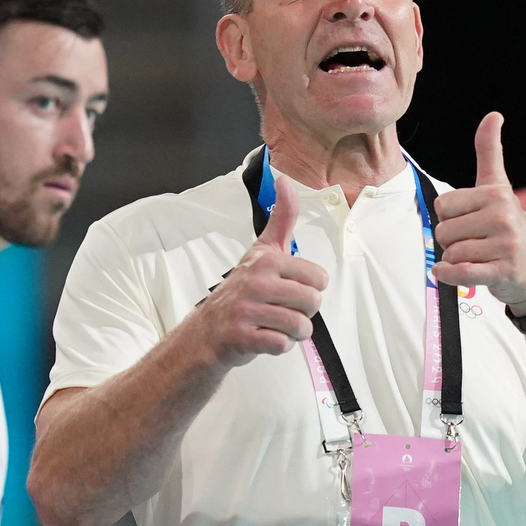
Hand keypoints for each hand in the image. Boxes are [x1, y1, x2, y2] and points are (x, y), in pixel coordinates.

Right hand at [193, 175, 327, 367]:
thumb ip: (282, 218)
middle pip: (313, 302)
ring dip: (293, 332)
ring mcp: (246, 309)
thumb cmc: (241, 291)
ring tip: (275, 325)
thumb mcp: (263, 250)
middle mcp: (255, 280)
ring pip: (300, 326)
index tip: (289, 288)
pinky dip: (278, 346)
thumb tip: (284, 179)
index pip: (319, 278)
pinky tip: (263, 338)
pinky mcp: (241, 336)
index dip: (310, 289)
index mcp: (266, 259)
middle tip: (282, 310)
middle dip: (304, 312)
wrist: (206, 332)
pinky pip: (282, 345)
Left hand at [430, 111, 525, 313]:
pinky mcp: (504, 271)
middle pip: (444, 231)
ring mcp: (505, 245)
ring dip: (456, 260)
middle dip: (452, 241)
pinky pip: (462, 273)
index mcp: (496, 194)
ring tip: (480, 258)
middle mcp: (502, 216)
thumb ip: (490, 152)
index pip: (443, 206)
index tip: (471, 222)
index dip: (451, 218)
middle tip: (476, 244)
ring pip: (452, 253)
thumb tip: (493, 115)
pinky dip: (449, 276)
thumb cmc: (510, 228)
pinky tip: (446, 272)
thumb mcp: (500, 187)